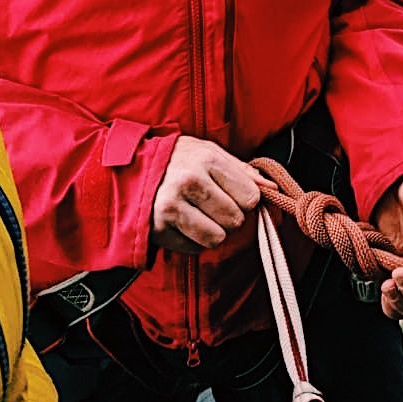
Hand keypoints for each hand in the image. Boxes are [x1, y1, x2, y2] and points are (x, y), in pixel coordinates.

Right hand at [151, 136, 261, 254]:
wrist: (130, 169)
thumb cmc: (176, 160)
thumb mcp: (209, 153)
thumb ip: (241, 171)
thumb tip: (272, 188)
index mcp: (207, 159)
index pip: (250, 196)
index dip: (245, 199)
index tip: (231, 194)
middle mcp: (189, 182)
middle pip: (235, 220)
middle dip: (228, 216)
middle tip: (211, 205)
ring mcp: (172, 206)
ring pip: (217, 238)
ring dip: (212, 231)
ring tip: (198, 215)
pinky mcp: (159, 228)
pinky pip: (194, 248)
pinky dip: (192, 240)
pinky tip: (182, 223)